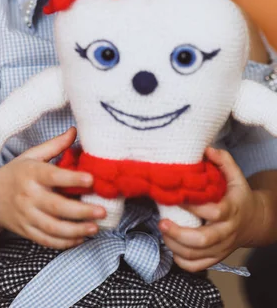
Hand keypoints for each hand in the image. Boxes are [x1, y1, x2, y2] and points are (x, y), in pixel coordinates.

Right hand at [0, 127, 105, 249]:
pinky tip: (80, 238)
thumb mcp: (31, 155)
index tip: (91, 179)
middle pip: (56, 206)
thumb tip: (74, 130)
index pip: (52, 176)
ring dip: (75, 230)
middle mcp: (28, 196)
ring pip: (52, 228)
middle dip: (80, 211)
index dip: (72, 178)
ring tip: (95, 228)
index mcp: (30, 173)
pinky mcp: (26, 231)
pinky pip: (46, 240)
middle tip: (102, 211)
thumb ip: (54, 145)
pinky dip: (64, 242)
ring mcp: (26, 216)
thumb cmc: (14, 173)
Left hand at [158, 147, 259, 271]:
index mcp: (231, 210)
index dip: (194, 207)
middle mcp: (226, 231)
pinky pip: (198, 267)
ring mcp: (222, 247)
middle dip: (179, 233)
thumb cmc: (239, 196)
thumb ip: (224, 161)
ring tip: (163, 232)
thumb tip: (207, 149)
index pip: (214, 212)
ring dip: (175, 246)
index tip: (177, 197)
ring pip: (197, 256)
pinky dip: (182, 262)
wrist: (254, 222)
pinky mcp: (217, 257)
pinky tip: (172, 248)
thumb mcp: (236, 176)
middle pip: (202, 240)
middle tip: (162, 222)